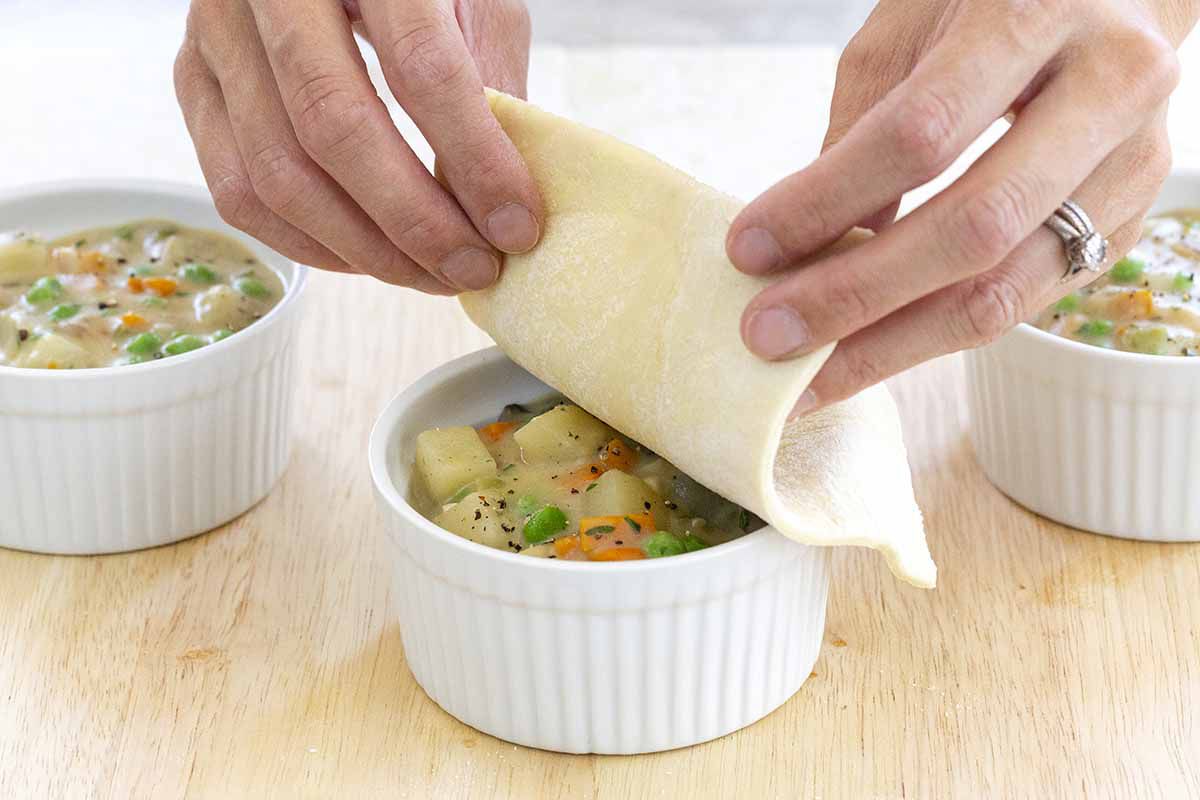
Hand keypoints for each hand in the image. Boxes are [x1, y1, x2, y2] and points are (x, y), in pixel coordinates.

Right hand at [174, 0, 540, 293]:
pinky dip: (307, 243)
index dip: (474, 159)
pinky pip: (237, 191)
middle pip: (335, 129)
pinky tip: (367, 257)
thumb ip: (491, 75)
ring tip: (432, 275)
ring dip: (365, 249)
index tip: (516, 226)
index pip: (420, 66)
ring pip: (277, 175)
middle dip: (415, 221)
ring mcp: (216, 33)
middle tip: (475, 268)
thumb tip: (497, 197)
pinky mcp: (193, 78)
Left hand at [727, 0, 1197, 413]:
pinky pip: (1018, 306)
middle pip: (973, 228)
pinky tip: (868, 351)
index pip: (922, 133)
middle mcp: (1108, 93)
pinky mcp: (1124, 229)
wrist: (1118, 0)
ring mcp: (1131, 170)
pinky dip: (932, 336)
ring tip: (808, 377)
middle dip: (854, 296)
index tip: (748, 248)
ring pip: (1004, 292)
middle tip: (766, 335)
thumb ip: (864, 124)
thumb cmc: (991, 4)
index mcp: (1041, 16)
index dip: (827, 200)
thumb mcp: (912, 27)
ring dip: (891, 347)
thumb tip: (810, 245)